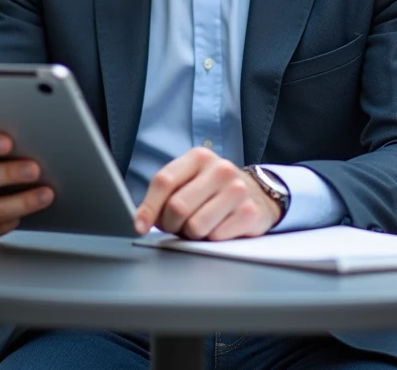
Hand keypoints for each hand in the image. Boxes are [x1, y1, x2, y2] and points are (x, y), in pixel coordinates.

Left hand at [134, 148, 281, 240]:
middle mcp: (220, 169)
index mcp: (199, 157)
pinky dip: (211, 239)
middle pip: (177, 207)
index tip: (139, 227)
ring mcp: (237, 190)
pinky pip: (215, 237)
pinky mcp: (250, 213)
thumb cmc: (213, 190)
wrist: (257, 194)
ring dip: (191, 234)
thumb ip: (165, 195)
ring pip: (195, 226)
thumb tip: (139, 221)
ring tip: (199, 225)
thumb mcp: (189, 181)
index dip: (147, 207)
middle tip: (177, 225)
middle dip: (171, 224)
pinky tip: (218, 228)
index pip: (164, 181)